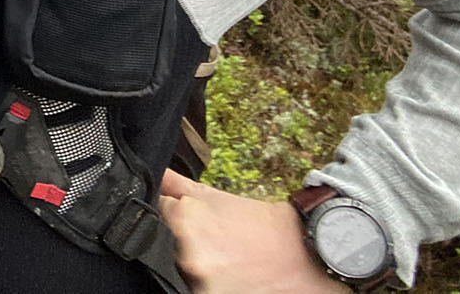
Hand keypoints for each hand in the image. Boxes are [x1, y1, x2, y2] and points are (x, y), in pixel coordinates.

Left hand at [159, 170, 347, 292]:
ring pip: (181, 271)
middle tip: (216, 246)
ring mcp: (200, 281)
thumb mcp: (216, 198)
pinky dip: (210, 284)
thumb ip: (177, 187)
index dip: (173, 219)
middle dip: (184, 245)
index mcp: (184, 219)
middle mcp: (187, 252)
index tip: (194, 224)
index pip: (156, 216)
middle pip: (166, 248)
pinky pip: (196, 289)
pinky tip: (230, 277)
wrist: (307, 253)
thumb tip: (153, 176)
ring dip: (198, 267)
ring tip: (226, 263)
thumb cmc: (261, 225)